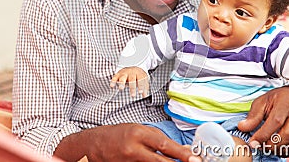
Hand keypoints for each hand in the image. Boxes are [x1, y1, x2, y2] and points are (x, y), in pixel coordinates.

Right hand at [55, 123, 201, 161]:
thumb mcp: (138, 129)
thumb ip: (158, 139)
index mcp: (138, 134)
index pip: (164, 144)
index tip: (195, 158)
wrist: (93, 144)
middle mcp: (133, 149)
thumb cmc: (118, 134)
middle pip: (161, 161)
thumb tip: (179, 149)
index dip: (181, 153)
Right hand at [110, 67, 148, 96]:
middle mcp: (131, 72)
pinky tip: (112, 85)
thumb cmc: (138, 76)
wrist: (133, 68)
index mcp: (139, 73)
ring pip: (123, 77)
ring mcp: (124, 73)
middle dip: (132, 87)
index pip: (140, 80)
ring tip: (121, 88)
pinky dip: (113, 81)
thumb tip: (145, 96)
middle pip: (132, 79)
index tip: (141, 92)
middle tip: (133, 95)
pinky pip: (115, 77)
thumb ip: (145, 88)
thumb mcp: (143, 81)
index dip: (141, 86)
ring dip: (122, 83)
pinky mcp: (118, 74)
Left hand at [237, 86, 288, 156]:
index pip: (276, 121)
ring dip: (279, 149)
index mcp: (287, 100)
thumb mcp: (263, 101)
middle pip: (288, 134)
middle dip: (271, 144)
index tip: (253, 142)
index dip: (263, 134)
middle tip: (260, 146)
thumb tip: (242, 127)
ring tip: (268, 147)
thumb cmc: (279, 99)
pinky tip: (279, 148)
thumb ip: (253, 115)